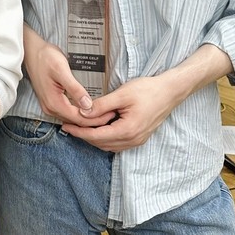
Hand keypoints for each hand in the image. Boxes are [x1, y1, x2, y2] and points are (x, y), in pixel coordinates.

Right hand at [24, 29, 114, 126]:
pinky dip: (80, 113)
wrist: (31, 51)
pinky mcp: (51, 101)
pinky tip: (90, 108)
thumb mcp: (62, 70)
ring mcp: (50, 106)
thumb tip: (88, 105)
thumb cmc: (46, 57)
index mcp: (54, 103)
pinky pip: (68, 112)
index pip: (79, 119)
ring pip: (72, 118)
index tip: (111, 114)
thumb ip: (75, 89)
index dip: (96, 118)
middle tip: (112, 114)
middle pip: (76, 121)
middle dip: (94, 120)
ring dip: (88, 118)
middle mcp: (50, 108)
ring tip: (104, 112)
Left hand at [61, 75, 178, 151]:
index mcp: (127, 130)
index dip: (79, 132)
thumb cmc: (147, 90)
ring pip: (109, 145)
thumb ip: (101, 105)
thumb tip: (83, 113)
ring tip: (79, 126)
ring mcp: (137, 140)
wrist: (169, 92)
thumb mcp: (121, 95)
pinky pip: (117, 142)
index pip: (96, 136)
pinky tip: (97, 126)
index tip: (66, 125)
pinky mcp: (139, 136)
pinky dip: (104, 137)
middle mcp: (132, 139)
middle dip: (83, 135)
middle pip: (101, 143)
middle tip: (68, 125)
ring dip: (94, 137)